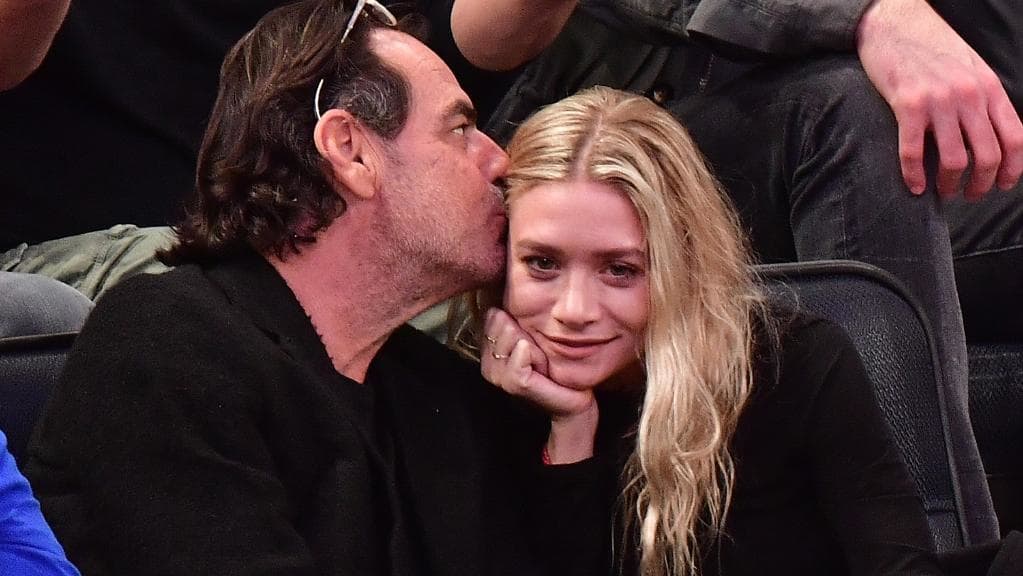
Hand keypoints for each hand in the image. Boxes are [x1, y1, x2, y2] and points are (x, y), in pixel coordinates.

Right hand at [481, 308, 597, 462]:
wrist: (572, 399)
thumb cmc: (554, 368)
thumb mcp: (532, 340)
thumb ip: (516, 321)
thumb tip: (507, 299)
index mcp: (487, 352)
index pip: (492, 315)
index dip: (517, 321)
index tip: (530, 342)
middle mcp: (487, 364)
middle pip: (501, 321)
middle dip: (525, 332)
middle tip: (537, 355)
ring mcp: (497, 376)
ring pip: (512, 334)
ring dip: (534, 345)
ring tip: (541, 363)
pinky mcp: (513, 383)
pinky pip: (522, 350)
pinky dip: (537, 354)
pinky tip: (542, 368)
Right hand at [856, 0, 1022, 198]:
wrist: (894, 22)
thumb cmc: (929, 47)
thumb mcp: (969, 69)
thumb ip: (981, 98)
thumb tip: (988, 133)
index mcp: (988, 87)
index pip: (1013, 138)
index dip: (1011, 169)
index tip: (1000, 185)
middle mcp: (969, 95)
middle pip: (987, 155)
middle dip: (980, 185)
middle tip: (969, 196)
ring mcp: (938, 100)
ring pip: (954, 160)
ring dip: (949, 185)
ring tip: (942, 192)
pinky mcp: (907, 104)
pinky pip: (912, 151)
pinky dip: (913, 176)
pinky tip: (914, 187)